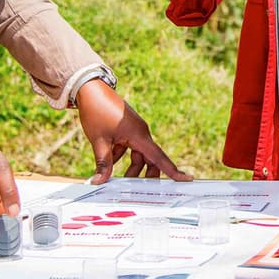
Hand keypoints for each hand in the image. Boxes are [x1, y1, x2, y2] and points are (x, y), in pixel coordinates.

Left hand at [75, 79, 191, 182]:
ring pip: (138, 154)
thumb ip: (103, 162)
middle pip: (150, 159)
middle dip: (144, 174)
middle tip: (137, 188)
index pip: (159, 157)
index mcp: (139, 135)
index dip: (173, 171)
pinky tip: (108, 160)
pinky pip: (129, 147)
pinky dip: (120, 155)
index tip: (187, 179)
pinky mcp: (127, 129)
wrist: (91, 89)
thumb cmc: (97, 111)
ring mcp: (135, 130)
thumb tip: (100, 181)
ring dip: (130, 166)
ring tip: (114, 177)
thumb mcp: (99, 140)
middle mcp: (141, 133)